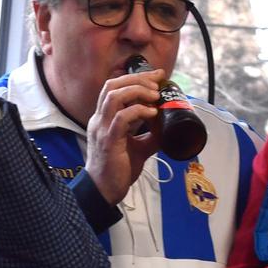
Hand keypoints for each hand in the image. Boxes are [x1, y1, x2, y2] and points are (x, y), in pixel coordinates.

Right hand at [83, 67, 165, 203]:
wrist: (104, 191)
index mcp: (104, 119)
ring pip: (115, 96)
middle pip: (113, 85)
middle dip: (137, 79)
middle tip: (157, 83)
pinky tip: (152, 113)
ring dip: (138, 91)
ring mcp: (102, 129)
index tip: (156, 75)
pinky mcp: (108, 141)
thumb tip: (167, 126)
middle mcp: (100, 120)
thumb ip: (150, 136)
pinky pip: (122, 117)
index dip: (135, 77)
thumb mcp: (139, 148)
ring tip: (155, 96)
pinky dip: (139, 111)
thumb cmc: (118, 171)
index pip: (115, 88)